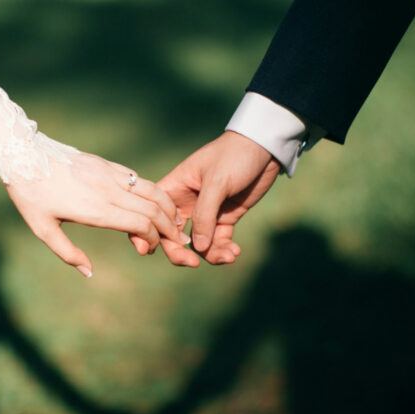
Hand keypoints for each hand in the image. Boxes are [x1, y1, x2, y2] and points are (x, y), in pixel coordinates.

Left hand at [7, 151, 190, 276]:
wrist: (23, 154)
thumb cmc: (30, 195)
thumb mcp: (42, 229)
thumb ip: (67, 253)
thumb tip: (89, 273)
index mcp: (95, 209)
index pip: (140, 223)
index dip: (153, 238)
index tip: (149, 249)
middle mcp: (108, 190)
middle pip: (153, 208)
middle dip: (169, 227)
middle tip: (177, 240)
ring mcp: (109, 174)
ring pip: (151, 190)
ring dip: (168, 207)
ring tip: (175, 221)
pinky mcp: (107, 164)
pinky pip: (137, 179)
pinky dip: (153, 192)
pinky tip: (156, 203)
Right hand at [134, 131, 279, 265]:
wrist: (264, 148)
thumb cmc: (234, 156)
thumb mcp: (217, 182)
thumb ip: (204, 214)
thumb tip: (197, 248)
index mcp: (174, 189)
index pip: (154, 215)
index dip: (149, 233)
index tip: (152, 250)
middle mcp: (185, 203)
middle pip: (172, 236)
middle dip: (181, 253)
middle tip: (193, 263)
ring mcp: (205, 213)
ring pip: (198, 244)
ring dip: (210, 254)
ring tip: (228, 256)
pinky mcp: (225, 218)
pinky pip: (218, 242)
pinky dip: (224, 250)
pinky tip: (235, 252)